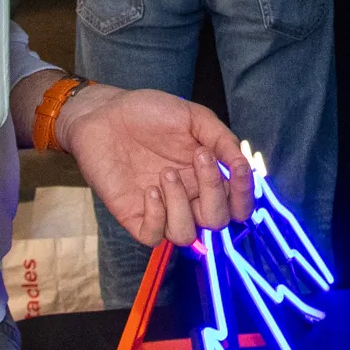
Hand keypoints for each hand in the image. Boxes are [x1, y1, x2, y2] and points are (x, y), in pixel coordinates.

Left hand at [54, 84, 252, 245]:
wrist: (105, 113)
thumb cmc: (148, 113)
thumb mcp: (193, 117)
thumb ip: (221, 139)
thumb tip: (243, 163)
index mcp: (207, 177)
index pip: (238, 203)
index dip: (244, 193)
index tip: (237, 167)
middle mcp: (188, 197)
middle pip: (218, 222)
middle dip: (214, 192)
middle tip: (199, 157)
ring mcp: (161, 208)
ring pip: (186, 235)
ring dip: (181, 204)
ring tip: (165, 172)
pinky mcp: (134, 215)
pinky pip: (153, 236)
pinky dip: (157, 216)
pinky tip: (150, 189)